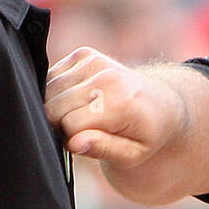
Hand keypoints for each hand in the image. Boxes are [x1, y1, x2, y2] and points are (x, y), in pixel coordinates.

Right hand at [44, 47, 188, 169]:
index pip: (70, 125)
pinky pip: (51, 78)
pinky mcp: (84, 54)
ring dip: (59, 108)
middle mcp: (105, 76)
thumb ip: (103, 149)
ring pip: (48, 92)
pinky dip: (58, 92)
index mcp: (119, 102)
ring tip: (85, 115)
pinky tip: (80, 100)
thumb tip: (74, 142)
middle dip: (62, 124)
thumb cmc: (145, 134)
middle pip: (53, 107)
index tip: (89, 142)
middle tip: (87, 130)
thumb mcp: (133, 154)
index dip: (73, 140)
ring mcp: (93, 60)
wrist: (160, 103)